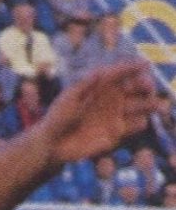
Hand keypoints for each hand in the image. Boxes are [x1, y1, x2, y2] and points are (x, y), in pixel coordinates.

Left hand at [42, 61, 158, 165]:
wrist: (54, 144)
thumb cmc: (58, 117)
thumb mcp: (67, 98)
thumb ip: (83, 86)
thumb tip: (97, 73)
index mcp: (102, 85)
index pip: (122, 72)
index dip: (134, 67)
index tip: (145, 65)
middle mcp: (114, 97)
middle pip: (137, 87)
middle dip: (145, 85)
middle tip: (148, 88)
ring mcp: (117, 114)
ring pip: (141, 105)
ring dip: (150, 104)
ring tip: (155, 105)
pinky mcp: (118, 132)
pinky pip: (136, 125)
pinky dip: (140, 123)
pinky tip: (140, 123)